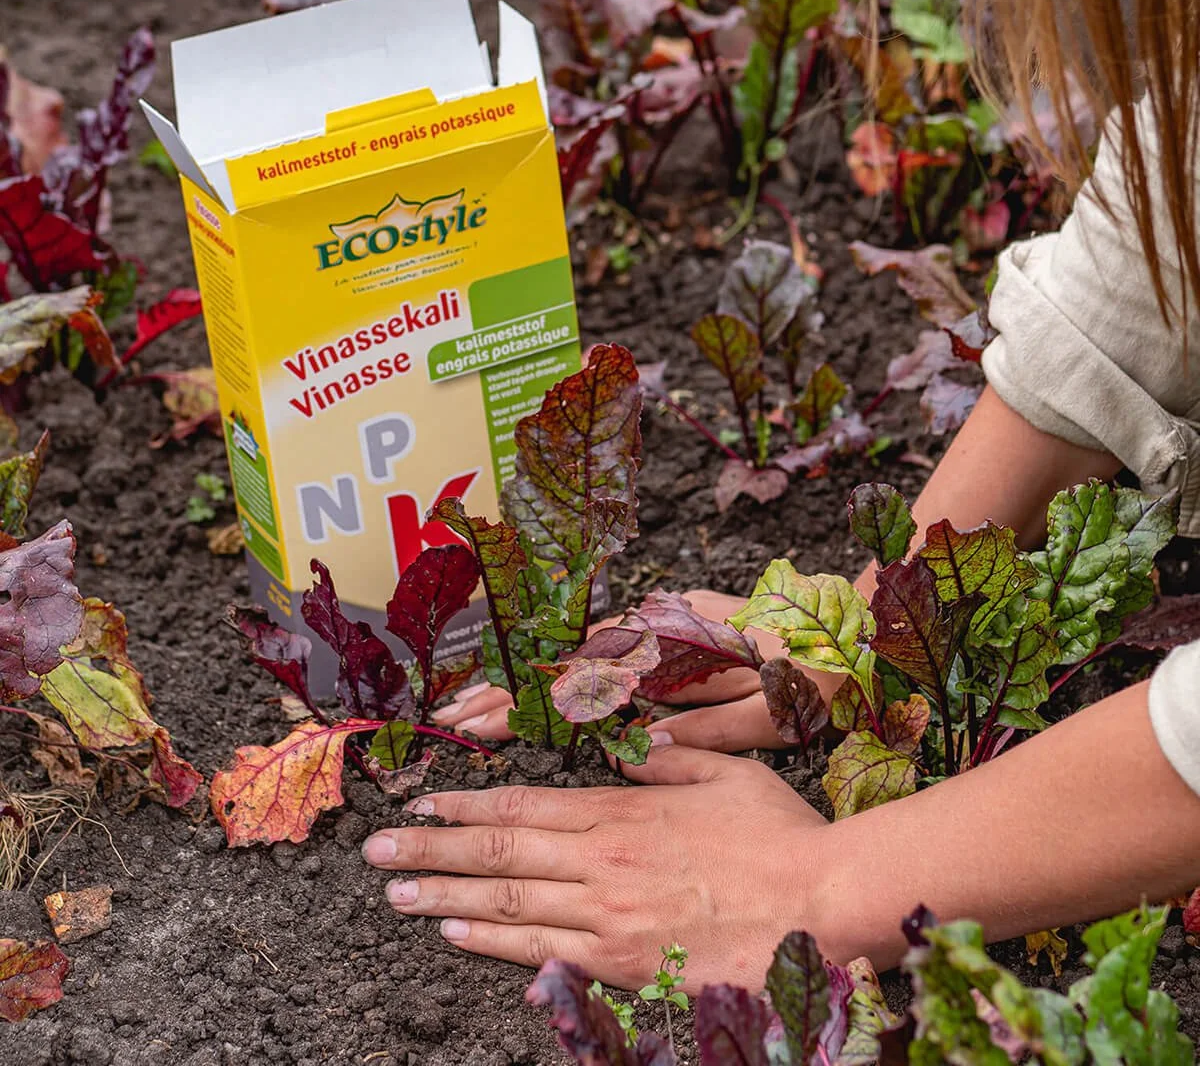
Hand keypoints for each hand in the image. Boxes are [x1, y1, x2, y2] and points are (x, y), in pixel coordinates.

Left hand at [361, 740, 829, 990]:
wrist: (822, 905)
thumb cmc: (779, 835)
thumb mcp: (724, 772)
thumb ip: (665, 759)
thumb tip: (623, 749)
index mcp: (620, 810)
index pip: (523, 802)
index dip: (466, 803)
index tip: (424, 803)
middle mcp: (600, 861)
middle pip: (498, 849)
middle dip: (430, 849)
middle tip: (376, 851)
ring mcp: (606, 916)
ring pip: (506, 900)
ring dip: (444, 893)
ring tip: (395, 892)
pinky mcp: (622, 966)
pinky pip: (542, 952)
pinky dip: (492, 942)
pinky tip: (455, 932)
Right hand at [431, 590, 780, 743]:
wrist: (852, 620)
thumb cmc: (815, 669)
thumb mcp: (772, 710)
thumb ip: (707, 731)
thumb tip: (638, 752)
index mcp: (677, 649)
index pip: (582, 675)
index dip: (525, 699)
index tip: (475, 720)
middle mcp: (657, 630)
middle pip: (565, 660)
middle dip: (506, 687)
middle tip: (451, 716)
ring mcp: (660, 627)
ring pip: (577, 653)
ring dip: (529, 679)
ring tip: (477, 706)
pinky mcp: (669, 631)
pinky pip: (603, 651)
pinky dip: (563, 672)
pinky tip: (538, 691)